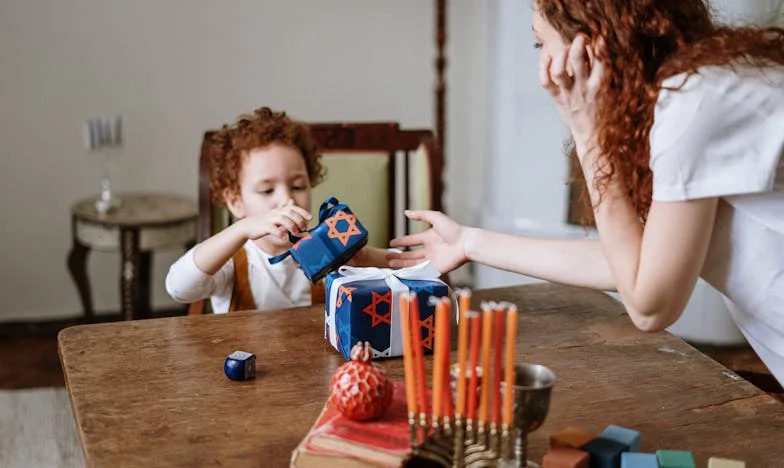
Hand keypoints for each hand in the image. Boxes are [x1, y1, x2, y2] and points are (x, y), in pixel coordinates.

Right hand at [240, 199, 311, 241]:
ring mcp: (269, 219)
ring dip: (291, 226)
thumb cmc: (263, 222)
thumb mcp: (274, 214)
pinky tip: (284, 238)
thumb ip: (284, 209)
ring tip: (295, 233)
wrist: (247, 227)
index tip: (310, 217)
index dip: (302, 212)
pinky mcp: (263, 227)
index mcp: (279, 210)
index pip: (292, 208)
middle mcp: (275, 213)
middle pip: (289, 212)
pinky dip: (279, 233)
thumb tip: (292, 201)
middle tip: (304, 228)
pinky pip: (272, 229)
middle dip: (299, 219)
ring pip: (283, 219)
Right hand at [388, 210, 468, 273]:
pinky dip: (411, 272)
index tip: (391, 243)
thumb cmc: (453, 229)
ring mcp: (432, 260)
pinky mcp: (435, 268)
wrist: (465, 243)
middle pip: (410, 254)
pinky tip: (401, 271)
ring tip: (389, 264)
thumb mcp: (435, 217)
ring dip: (401, 264)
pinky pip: (421, 271)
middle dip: (398, 256)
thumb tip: (406, 212)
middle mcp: (429, 249)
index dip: (401, 242)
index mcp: (429, 237)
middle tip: (387, 257)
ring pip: (413, 263)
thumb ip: (421, 215)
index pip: (412, 240)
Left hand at [540, 34, 605, 161]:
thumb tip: (602, 51)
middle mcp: (583, 88)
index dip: (600, 44)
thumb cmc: (606, 113)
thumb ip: (609, 72)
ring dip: (561, 54)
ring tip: (567, 48)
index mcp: (601, 86)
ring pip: (559, 70)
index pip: (601, 59)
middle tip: (582, 37)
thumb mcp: (614, 92)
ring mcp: (568, 93)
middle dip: (579, 42)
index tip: (600, 37)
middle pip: (577, 59)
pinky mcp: (557, 98)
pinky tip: (549, 57)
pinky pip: (545, 82)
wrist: (594, 137)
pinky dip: (543, 67)